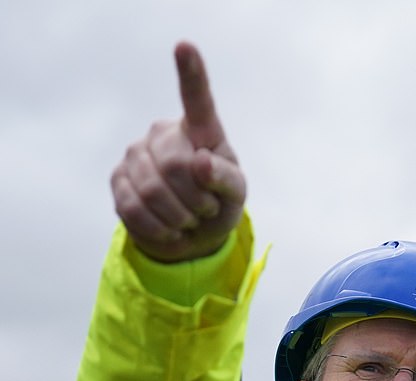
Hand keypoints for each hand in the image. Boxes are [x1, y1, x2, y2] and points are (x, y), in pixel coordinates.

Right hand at [110, 41, 245, 261]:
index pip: (196, 99)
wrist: (191, 235)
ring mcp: (136, 154)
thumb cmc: (218, 204)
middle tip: (205, 210)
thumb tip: (200, 162)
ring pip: (151, 191)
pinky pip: (134, 209)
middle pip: (173, 166)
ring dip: (178, 218)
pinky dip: (158, 229)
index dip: (191, 73)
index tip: (185, 47)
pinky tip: (169, 229)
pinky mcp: (118, 180)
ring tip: (188, 220)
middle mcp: (162, 133)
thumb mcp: (235, 195)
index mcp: (199, 129)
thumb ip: (225, 178)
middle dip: (195, 201)